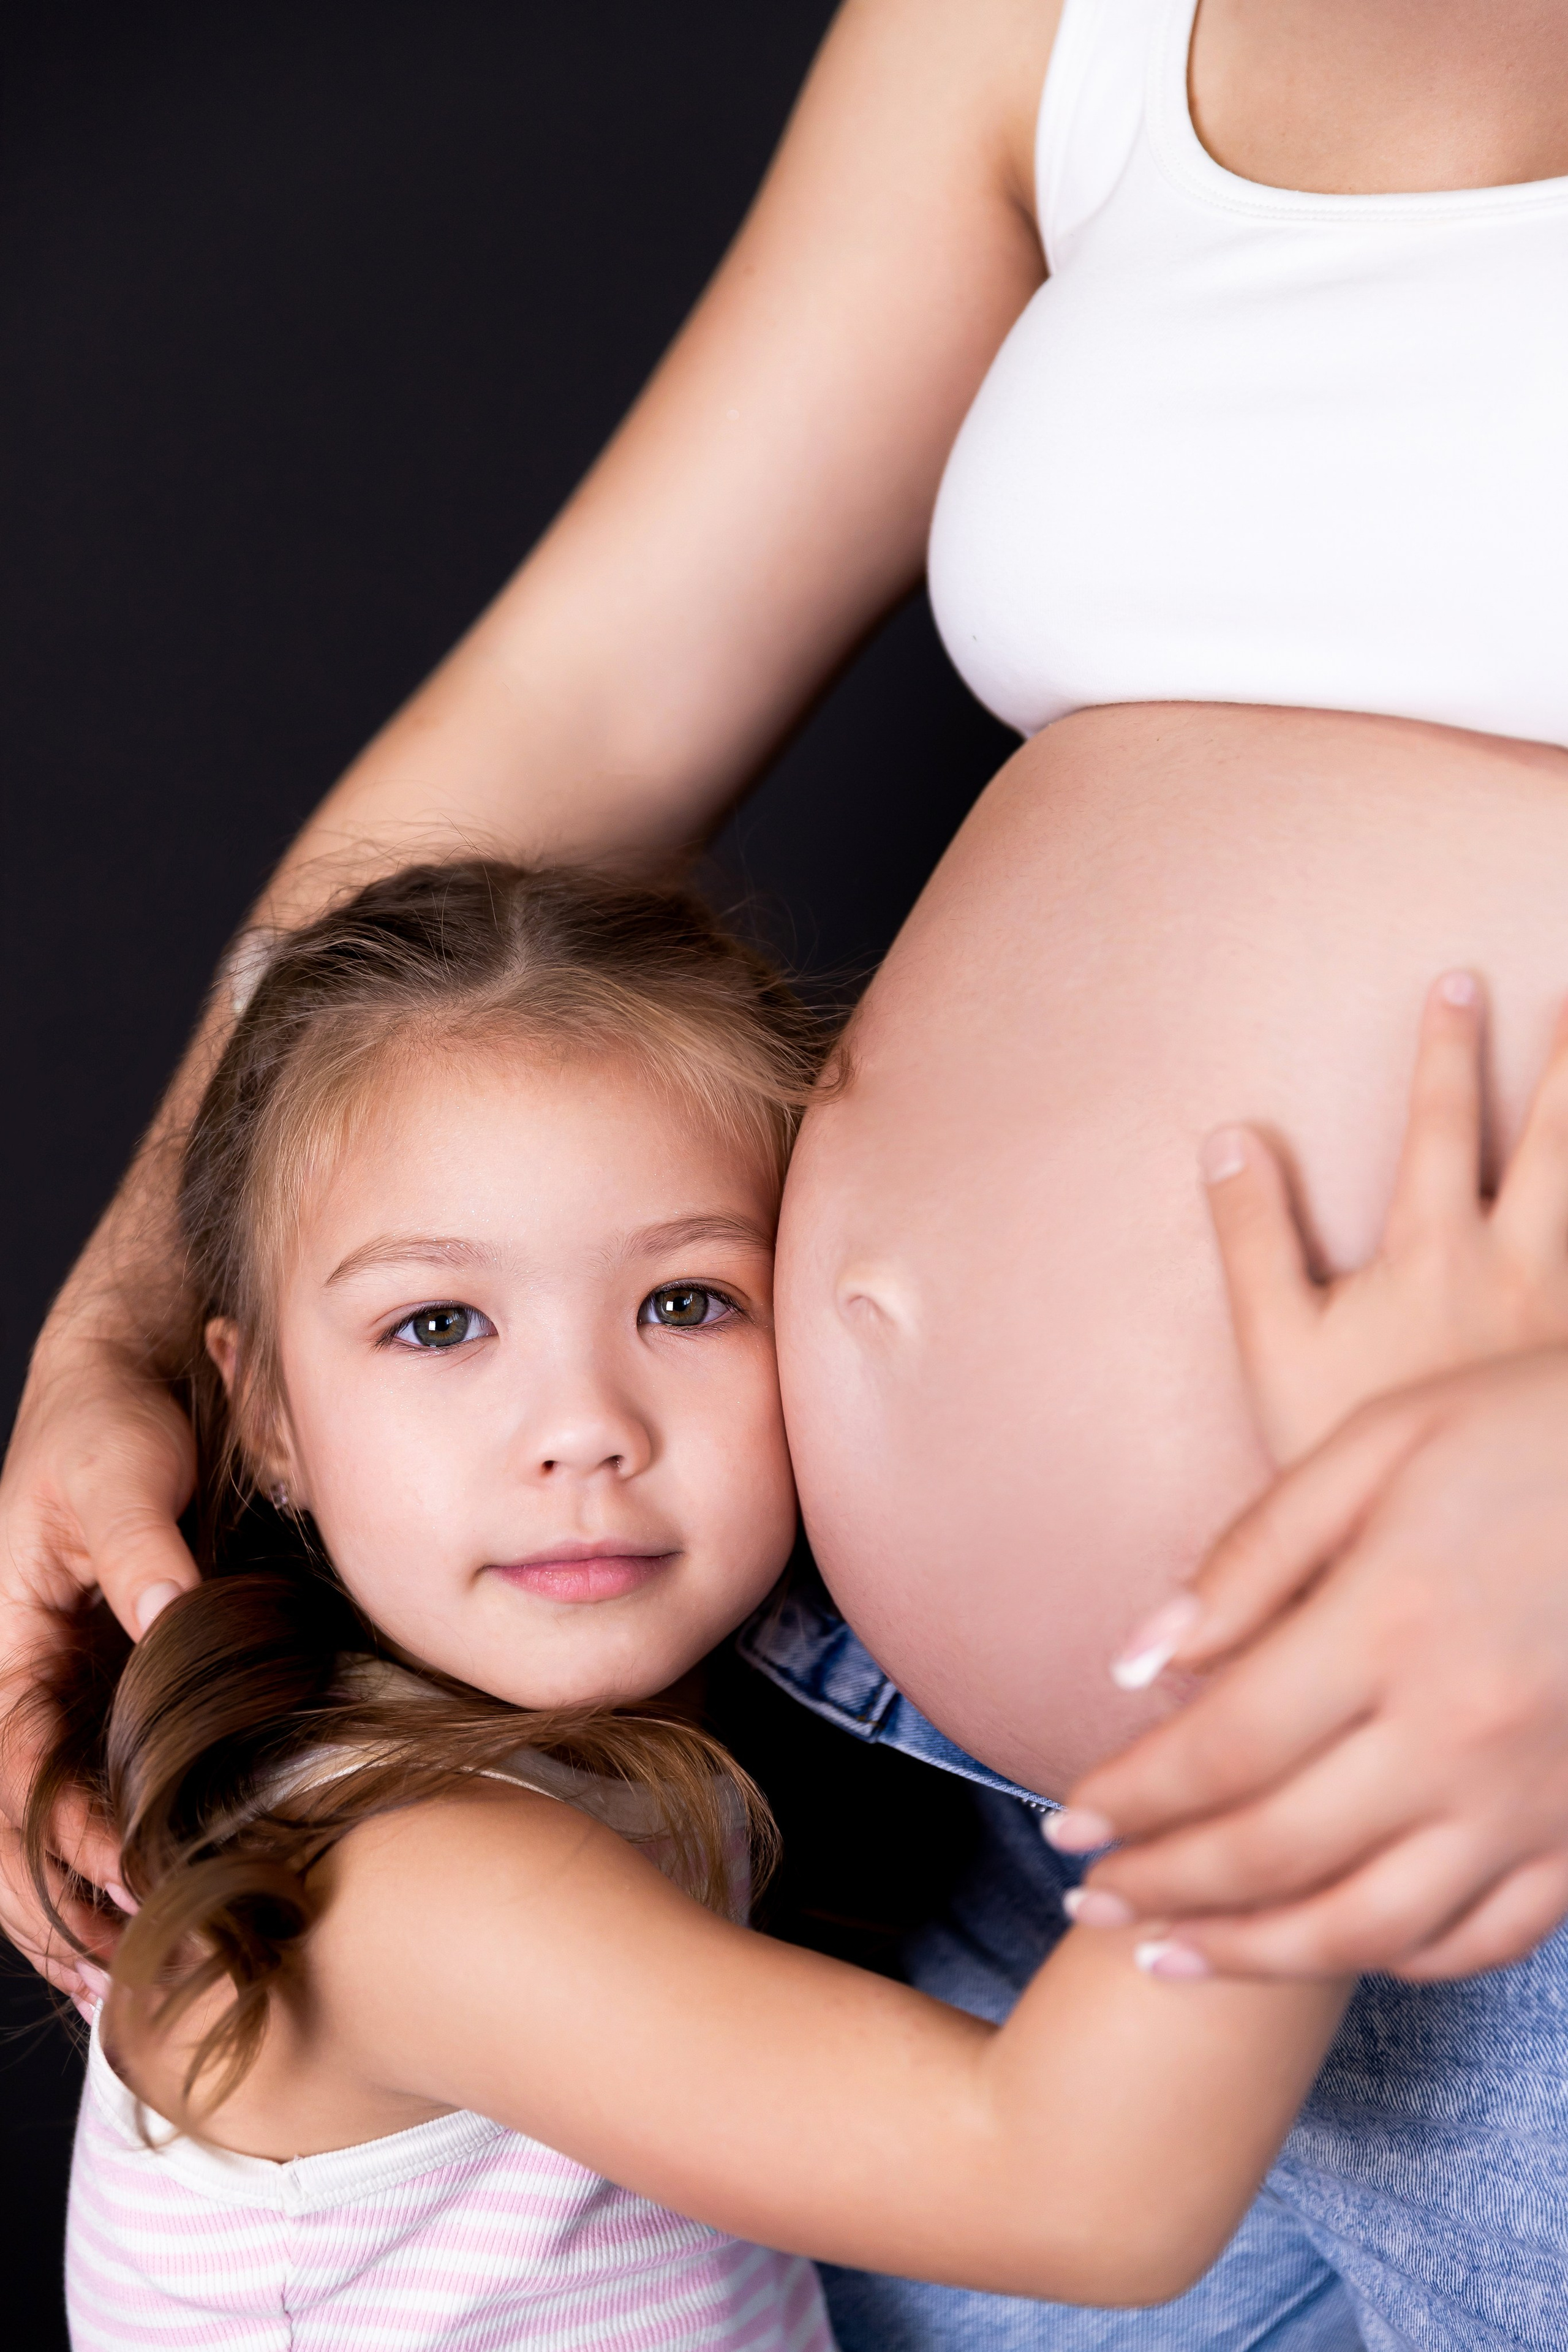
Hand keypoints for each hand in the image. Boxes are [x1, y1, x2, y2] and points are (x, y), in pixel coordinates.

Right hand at [0, 1323, 197, 1992]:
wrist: (134, 1383)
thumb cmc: (105, 1423)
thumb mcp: (112, 1477)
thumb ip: (140, 1553)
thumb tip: (171, 1614)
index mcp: (2, 1650)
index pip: (9, 1777)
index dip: (53, 1845)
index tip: (121, 1888)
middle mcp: (29, 1688)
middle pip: (16, 1832)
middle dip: (58, 1912)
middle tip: (123, 1985)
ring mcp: (75, 1697)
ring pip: (59, 1830)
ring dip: (90, 1903)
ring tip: (143, 1982)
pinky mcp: (125, 1690)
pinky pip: (111, 1791)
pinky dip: (127, 1852)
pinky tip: (163, 1902)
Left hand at [1054, 1350, 1567, 1980]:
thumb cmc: (1538, 1426)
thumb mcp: (1383, 1444)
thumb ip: (1256, 1554)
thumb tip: (1137, 1662)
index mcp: (1393, 1624)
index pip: (1220, 1748)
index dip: (1132, 1797)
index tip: (1067, 1820)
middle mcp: (1460, 1733)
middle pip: (1274, 1849)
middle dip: (1165, 1886)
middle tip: (1090, 1902)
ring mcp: (1536, 1799)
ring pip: (1368, 1925)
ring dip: (1255, 1954)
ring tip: (1171, 1958)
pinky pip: (1483, 1937)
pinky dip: (1395, 1958)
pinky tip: (1330, 1945)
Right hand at [1203, 973, 1567, 1464]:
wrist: (1435, 1542)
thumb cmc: (1346, 1445)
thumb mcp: (1273, 1344)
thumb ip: (1251, 1238)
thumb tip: (1228, 1138)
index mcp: (1434, 1251)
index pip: (1441, 1126)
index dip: (1447, 1050)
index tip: (1459, 979)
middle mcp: (1517, 1267)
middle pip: (1553, 1140)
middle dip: (1564, 1061)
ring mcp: (1565, 1313)